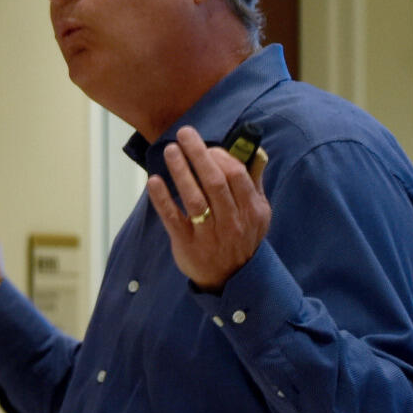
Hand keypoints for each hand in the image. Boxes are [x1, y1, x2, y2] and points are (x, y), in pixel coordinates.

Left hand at [146, 126, 270, 292]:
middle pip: (214, 181)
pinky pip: (173, 218)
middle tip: (184, 133)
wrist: (232, 279)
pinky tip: (154, 181)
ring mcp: (209, 234)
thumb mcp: (259, 214)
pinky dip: (163, 199)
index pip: (236, 175)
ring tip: (170, 150)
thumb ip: (255, 183)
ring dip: (180, 171)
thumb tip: (254, 151)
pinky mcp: (188, 244)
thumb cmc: (243, 238)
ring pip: (194, 197)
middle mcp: (232, 222)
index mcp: (251, 210)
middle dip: (198, 154)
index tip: (208, 146)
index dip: (220, 156)